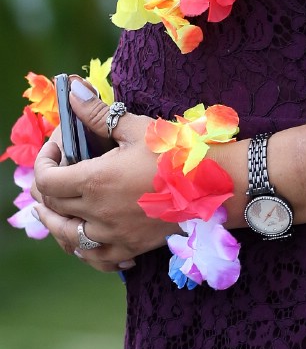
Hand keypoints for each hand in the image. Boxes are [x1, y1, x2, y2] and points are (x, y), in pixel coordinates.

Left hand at [32, 83, 170, 273]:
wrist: (218, 184)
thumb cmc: (179, 151)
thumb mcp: (138, 128)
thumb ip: (99, 113)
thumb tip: (73, 89)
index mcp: (96, 181)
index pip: (46, 180)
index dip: (43, 161)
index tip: (57, 148)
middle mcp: (99, 213)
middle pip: (53, 208)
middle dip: (47, 189)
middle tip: (57, 171)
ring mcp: (115, 235)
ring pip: (67, 238)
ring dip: (56, 223)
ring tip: (56, 210)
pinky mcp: (132, 247)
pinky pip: (97, 258)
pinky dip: (85, 251)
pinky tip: (87, 240)